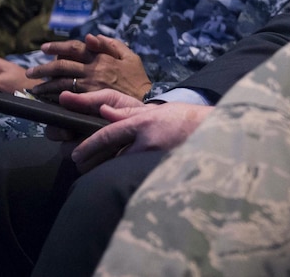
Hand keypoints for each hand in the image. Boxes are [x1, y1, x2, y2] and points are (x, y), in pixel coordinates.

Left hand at [29, 34, 151, 99]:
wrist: (143, 100)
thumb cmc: (137, 78)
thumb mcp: (129, 56)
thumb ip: (111, 44)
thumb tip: (91, 37)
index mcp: (101, 56)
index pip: (74, 47)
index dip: (57, 46)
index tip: (44, 48)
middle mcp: (93, 69)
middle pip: (62, 65)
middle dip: (43, 68)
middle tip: (30, 72)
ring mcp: (89, 85)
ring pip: (60, 82)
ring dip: (44, 84)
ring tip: (34, 87)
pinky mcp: (88, 99)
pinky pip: (67, 96)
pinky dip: (54, 97)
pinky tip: (46, 99)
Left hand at [59, 90, 212, 173]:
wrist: (214, 131)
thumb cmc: (185, 118)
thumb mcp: (157, 111)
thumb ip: (129, 113)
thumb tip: (103, 112)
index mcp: (145, 123)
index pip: (109, 135)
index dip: (89, 146)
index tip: (75, 154)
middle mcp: (148, 141)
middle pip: (110, 156)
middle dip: (92, 162)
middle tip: (81, 165)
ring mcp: (155, 158)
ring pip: (121, 168)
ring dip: (106, 171)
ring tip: (95, 172)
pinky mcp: (161, 171)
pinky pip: (135, 175)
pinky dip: (124, 176)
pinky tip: (118, 178)